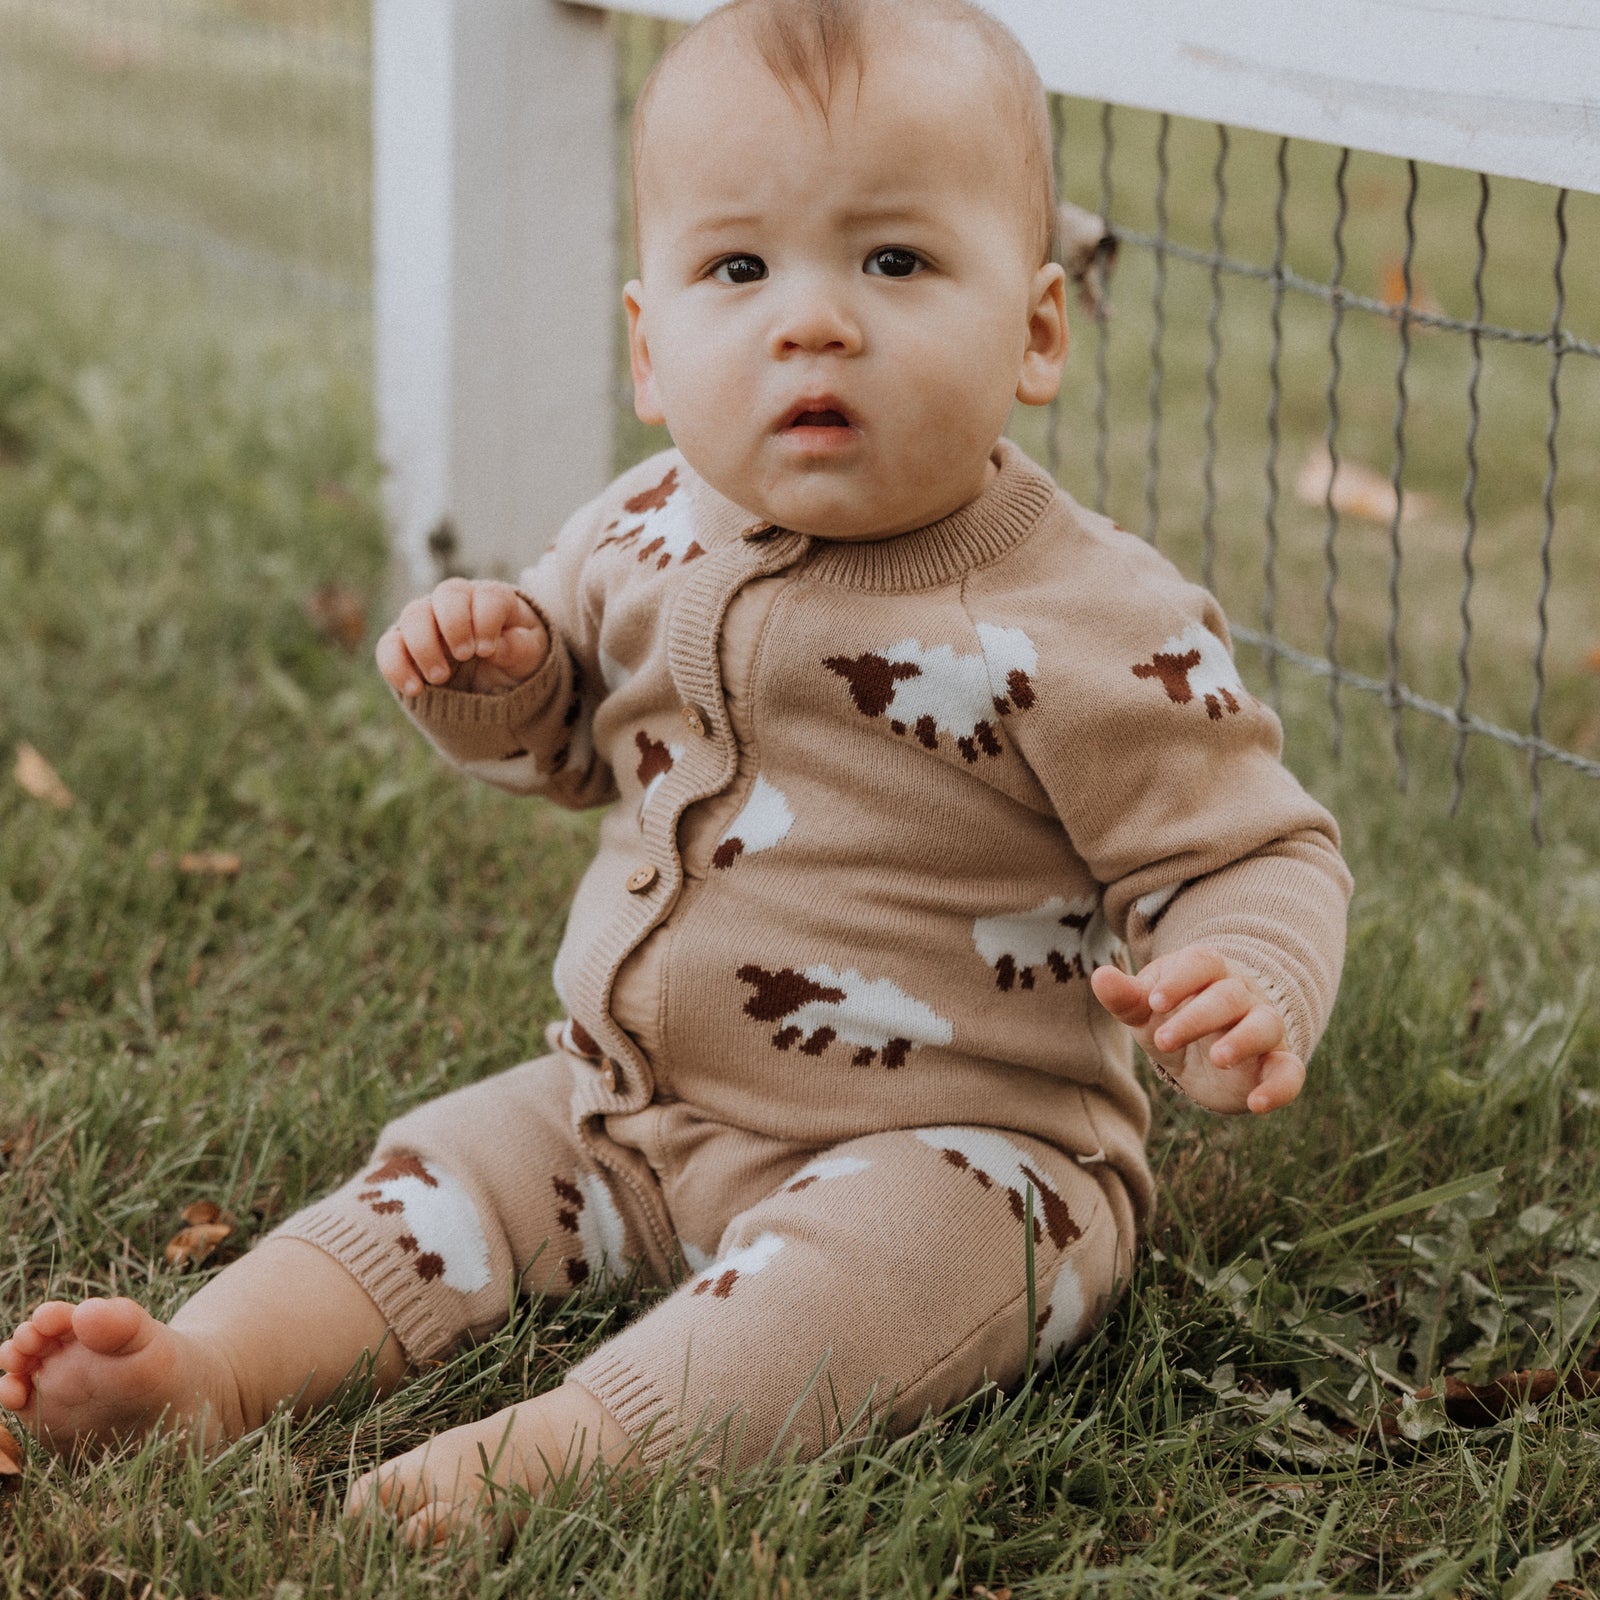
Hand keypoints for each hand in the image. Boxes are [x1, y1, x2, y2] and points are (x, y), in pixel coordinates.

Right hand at [377, 579, 548, 696]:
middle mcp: (458, 603)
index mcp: (492, 599)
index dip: (485, 620)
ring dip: (424, 646)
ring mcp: (429, 621)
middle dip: (454, 624)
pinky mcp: (406, 646)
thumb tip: (496, 647)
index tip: (487, 650)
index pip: (486, 596)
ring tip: (441, 678)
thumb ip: (520, 647)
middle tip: (464, 656)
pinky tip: (415, 689)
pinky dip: (396, 666)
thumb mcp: (531, 655)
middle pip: (447, 594)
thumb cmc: (517, 657)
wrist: (497, 682)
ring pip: (414, 615)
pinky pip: (389, 647)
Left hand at [1089, 945, 1303, 1115]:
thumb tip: (1100, 976)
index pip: (1202, 962)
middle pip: (1229, 995)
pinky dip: (1280, 1087)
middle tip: (1164, 1040)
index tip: (1154, 1003)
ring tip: (1217, 1057)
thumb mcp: (1146, 1011)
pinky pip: (1290, 1071)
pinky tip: (1258, 1104)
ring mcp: (1263, 1027)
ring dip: (1243, 1039)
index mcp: (1207, 972)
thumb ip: (1126, 997)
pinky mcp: (1276, 1064)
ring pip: (1265, 1024)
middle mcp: (1242, 994)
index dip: (1180, 980)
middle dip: (1198, 1016)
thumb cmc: (1171, 1019)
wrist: (1204, 1055)